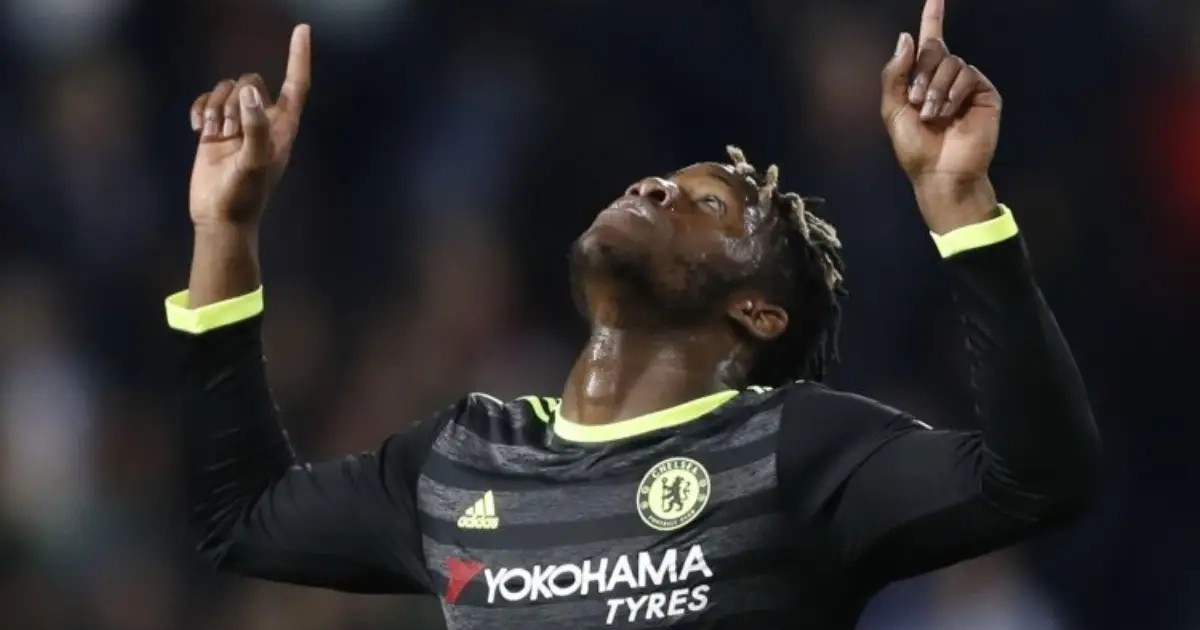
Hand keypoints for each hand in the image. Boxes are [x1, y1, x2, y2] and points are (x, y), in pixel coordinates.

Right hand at [188, 25, 310, 226]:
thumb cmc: (245, 195)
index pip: (296, 86)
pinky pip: (206, 100)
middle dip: (234, 99)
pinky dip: (199, 108)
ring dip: (215, 106)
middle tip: (229, 132)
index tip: (302, 29)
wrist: (220, 218)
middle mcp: (263, 122)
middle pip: (251, 82)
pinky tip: (195, 128)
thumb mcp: (255, 162)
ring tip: (213, 134)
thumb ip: (255, 127)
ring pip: (226, 89)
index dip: (299, 57)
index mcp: (283, 128)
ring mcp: (238, 124)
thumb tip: (249, 93)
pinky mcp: (214, 130)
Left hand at [881, 0, 999, 186]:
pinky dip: (953, 92)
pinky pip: (967, 74)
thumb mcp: (893, 110)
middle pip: (934, 50)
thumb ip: (895, 74)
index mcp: (923, 79)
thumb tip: (907, 37)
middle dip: (920, 75)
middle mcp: (946, 77)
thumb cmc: (915, 147)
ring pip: (950, 63)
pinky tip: (949, 113)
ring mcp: (966, 84)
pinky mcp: (984, 93)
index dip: (933, 16)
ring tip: (932, 115)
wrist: (940, 172)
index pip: (930, 40)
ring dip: (935, 88)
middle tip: (916, 103)